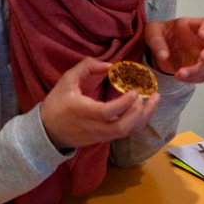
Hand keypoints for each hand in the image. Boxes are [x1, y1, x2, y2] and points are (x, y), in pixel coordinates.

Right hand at [39, 57, 159, 150]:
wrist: (48, 132)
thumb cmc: (57, 104)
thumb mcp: (66, 81)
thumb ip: (86, 68)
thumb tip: (109, 65)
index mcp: (85, 112)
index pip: (108, 112)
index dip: (124, 103)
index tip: (134, 90)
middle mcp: (96, 127)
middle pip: (124, 127)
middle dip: (141, 112)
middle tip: (150, 96)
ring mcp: (102, 135)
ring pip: (128, 131)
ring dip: (144, 117)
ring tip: (154, 101)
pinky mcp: (105, 138)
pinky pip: (125, 132)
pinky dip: (138, 122)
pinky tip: (144, 109)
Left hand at [144, 17, 203, 83]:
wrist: (154, 50)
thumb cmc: (158, 35)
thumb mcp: (152, 32)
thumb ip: (157, 41)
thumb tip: (164, 55)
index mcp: (191, 26)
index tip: (201, 34)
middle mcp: (200, 41)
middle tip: (202, 58)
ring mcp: (199, 56)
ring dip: (197, 70)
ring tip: (180, 73)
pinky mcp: (195, 69)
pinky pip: (200, 76)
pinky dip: (192, 79)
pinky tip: (180, 77)